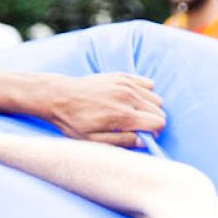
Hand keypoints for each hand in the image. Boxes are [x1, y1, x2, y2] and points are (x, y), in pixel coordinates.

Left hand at [40, 73, 165, 147]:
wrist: (59, 96)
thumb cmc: (74, 122)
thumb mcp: (92, 141)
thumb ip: (120, 142)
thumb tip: (142, 141)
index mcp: (122, 115)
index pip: (158, 123)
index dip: (154, 133)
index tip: (142, 136)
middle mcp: (127, 97)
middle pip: (159, 111)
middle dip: (152, 122)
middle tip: (136, 128)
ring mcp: (125, 84)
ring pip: (155, 98)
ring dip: (148, 109)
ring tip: (132, 115)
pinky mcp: (121, 76)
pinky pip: (147, 84)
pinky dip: (143, 94)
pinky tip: (131, 102)